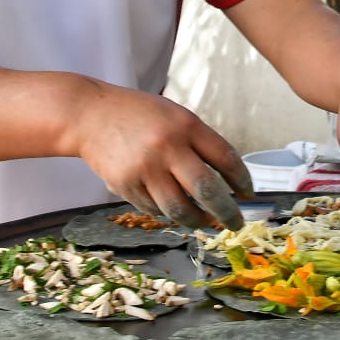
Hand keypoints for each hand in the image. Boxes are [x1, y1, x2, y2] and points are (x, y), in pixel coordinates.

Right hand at [69, 82, 253, 229]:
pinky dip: (168, 212)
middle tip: (235, 223)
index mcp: (186, 125)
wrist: (90, 115)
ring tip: (205, 222)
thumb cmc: (140, 115)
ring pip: (180, 209)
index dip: (242, 181)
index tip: (249, 195)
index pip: (226, 158)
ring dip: (197, 220)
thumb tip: (228, 180)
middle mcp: (167, 147)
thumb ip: (200, 142)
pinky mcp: (125, 185)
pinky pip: (155, 209)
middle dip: (227, 212)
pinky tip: (173, 208)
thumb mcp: (176, 116)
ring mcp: (144, 169)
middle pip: (207, 190)